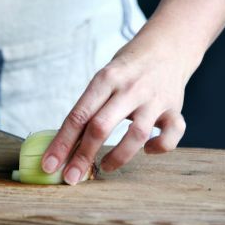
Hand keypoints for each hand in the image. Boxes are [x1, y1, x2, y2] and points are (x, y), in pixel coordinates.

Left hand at [42, 39, 189, 184]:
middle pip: (100, 126)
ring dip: (118, 157)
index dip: (62, 143)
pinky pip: (173, 134)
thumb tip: (66, 146)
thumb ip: (90, 108)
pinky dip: (160, 147)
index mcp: (105, 79)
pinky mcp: (174, 108)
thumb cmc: (127, 69)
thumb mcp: (104, 79)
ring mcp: (154, 99)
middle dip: (83, 156)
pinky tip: (148, 150)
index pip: (78, 115)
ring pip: (136, 134)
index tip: (49, 165)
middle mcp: (130, 88)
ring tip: (105, 167)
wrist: (167, 46)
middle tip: (71, 178)